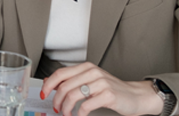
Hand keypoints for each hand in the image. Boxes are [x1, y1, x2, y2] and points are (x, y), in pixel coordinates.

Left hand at [41, 63, 162, 115]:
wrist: (135, 96)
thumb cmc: (112, 90)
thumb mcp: (90, 81)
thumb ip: (71, 81)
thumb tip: (48, 82)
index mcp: (86, 67)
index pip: (60, 73)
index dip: (49, 84)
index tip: (43, 94)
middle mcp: (92, 72)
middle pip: (64, 86)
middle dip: (56, 100)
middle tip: (56, 109)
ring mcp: (101, 83)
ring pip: (73, 96)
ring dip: (66, 108)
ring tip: (67, 114)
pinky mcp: (108, 95)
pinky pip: (86, 106)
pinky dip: (79, 114)